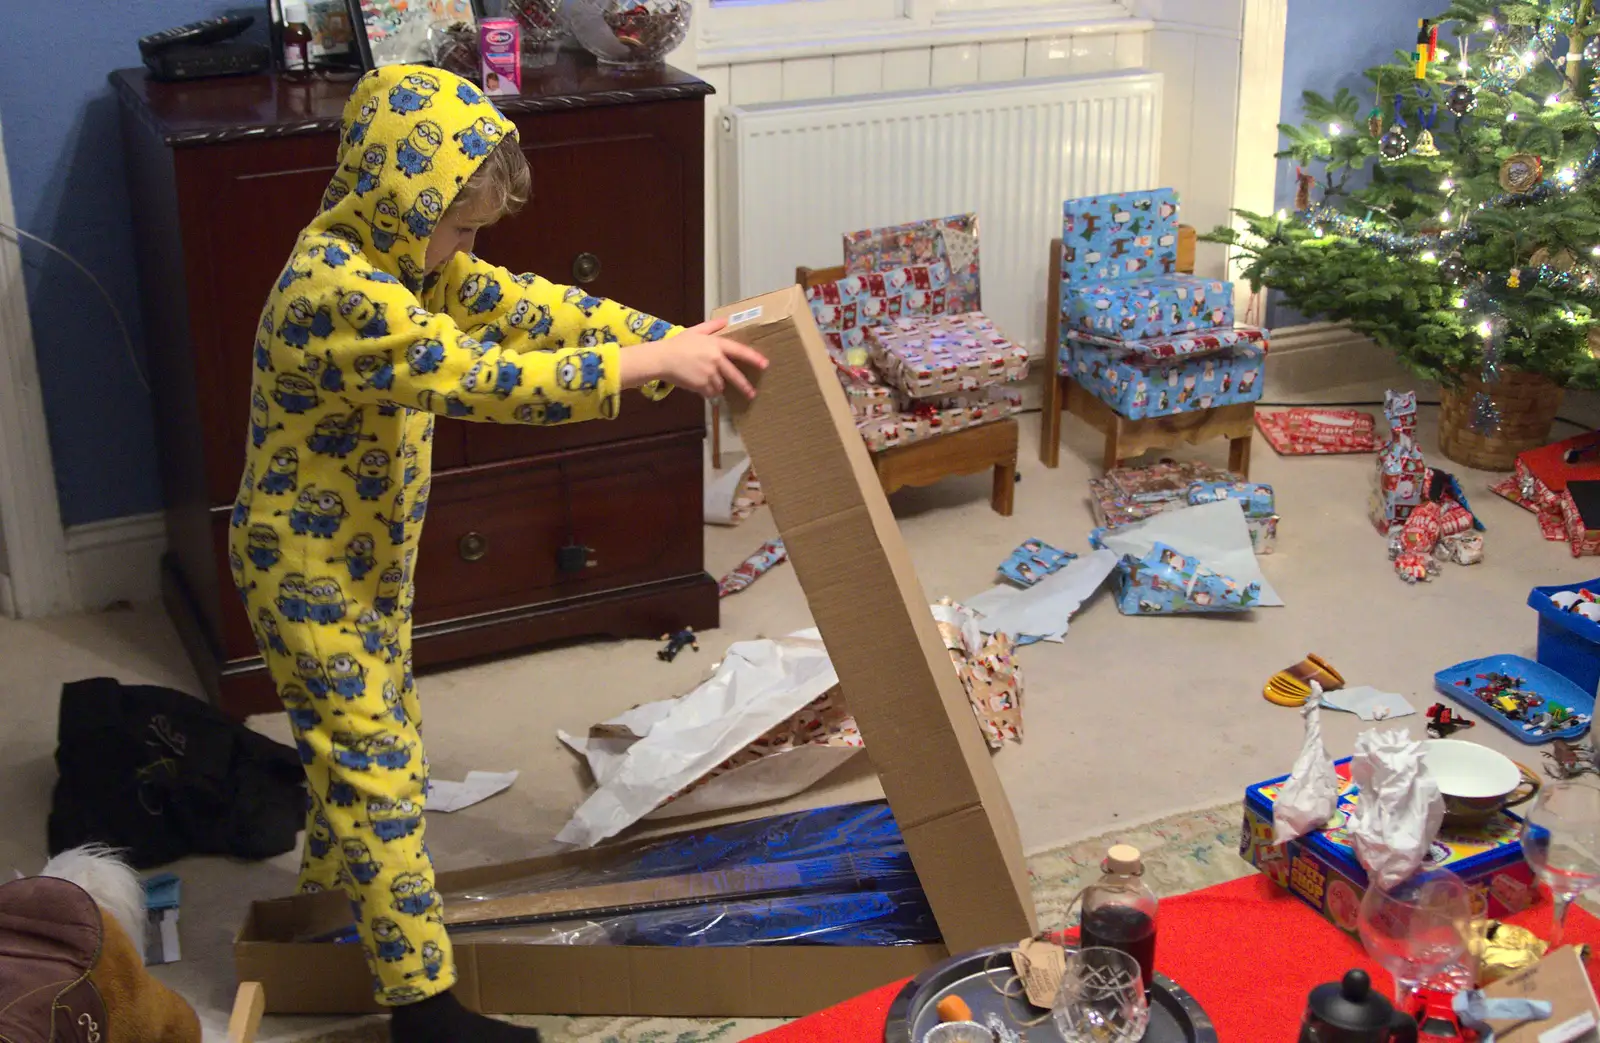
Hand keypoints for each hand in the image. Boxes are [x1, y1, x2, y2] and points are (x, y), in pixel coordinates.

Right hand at [649, 318, 767, 398]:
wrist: (662, 358)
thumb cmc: (678, 343)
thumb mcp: (695, 331)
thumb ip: (712, 326)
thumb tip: (725, 321)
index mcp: (716, 345)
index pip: (740, 351)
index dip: (753, 358)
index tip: (764, 364)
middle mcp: (716, 360)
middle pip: (735, 376)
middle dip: (744, 386)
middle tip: (751, 393)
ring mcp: (709, 374)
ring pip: (720, 385)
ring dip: (718, 386)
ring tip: (709, 382)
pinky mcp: (701, 385)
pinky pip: (710, 392)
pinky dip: (708, 392)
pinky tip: (701, 387)